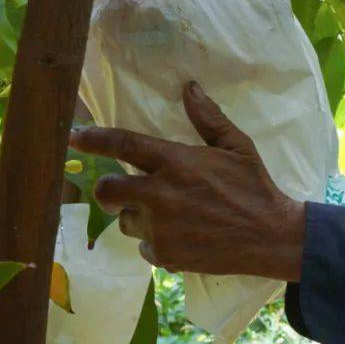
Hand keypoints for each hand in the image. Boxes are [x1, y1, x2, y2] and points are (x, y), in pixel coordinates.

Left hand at [68, 81, 305, 279]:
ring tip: (167, 216)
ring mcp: (160, 228)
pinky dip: (155, 241)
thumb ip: (208, 118)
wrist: (270, 237)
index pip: (123, 145)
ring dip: (138, 216)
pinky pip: (143, 247)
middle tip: (122, 189)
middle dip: (107, 189)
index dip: (93, 139)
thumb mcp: (237, 146)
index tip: (74, 137)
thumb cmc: (254, 187)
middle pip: (107, 190)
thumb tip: (189, 87)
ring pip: (125, 220)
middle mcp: (161, 194)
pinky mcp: (164, 255)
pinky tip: (180, 236)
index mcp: (176, 162)